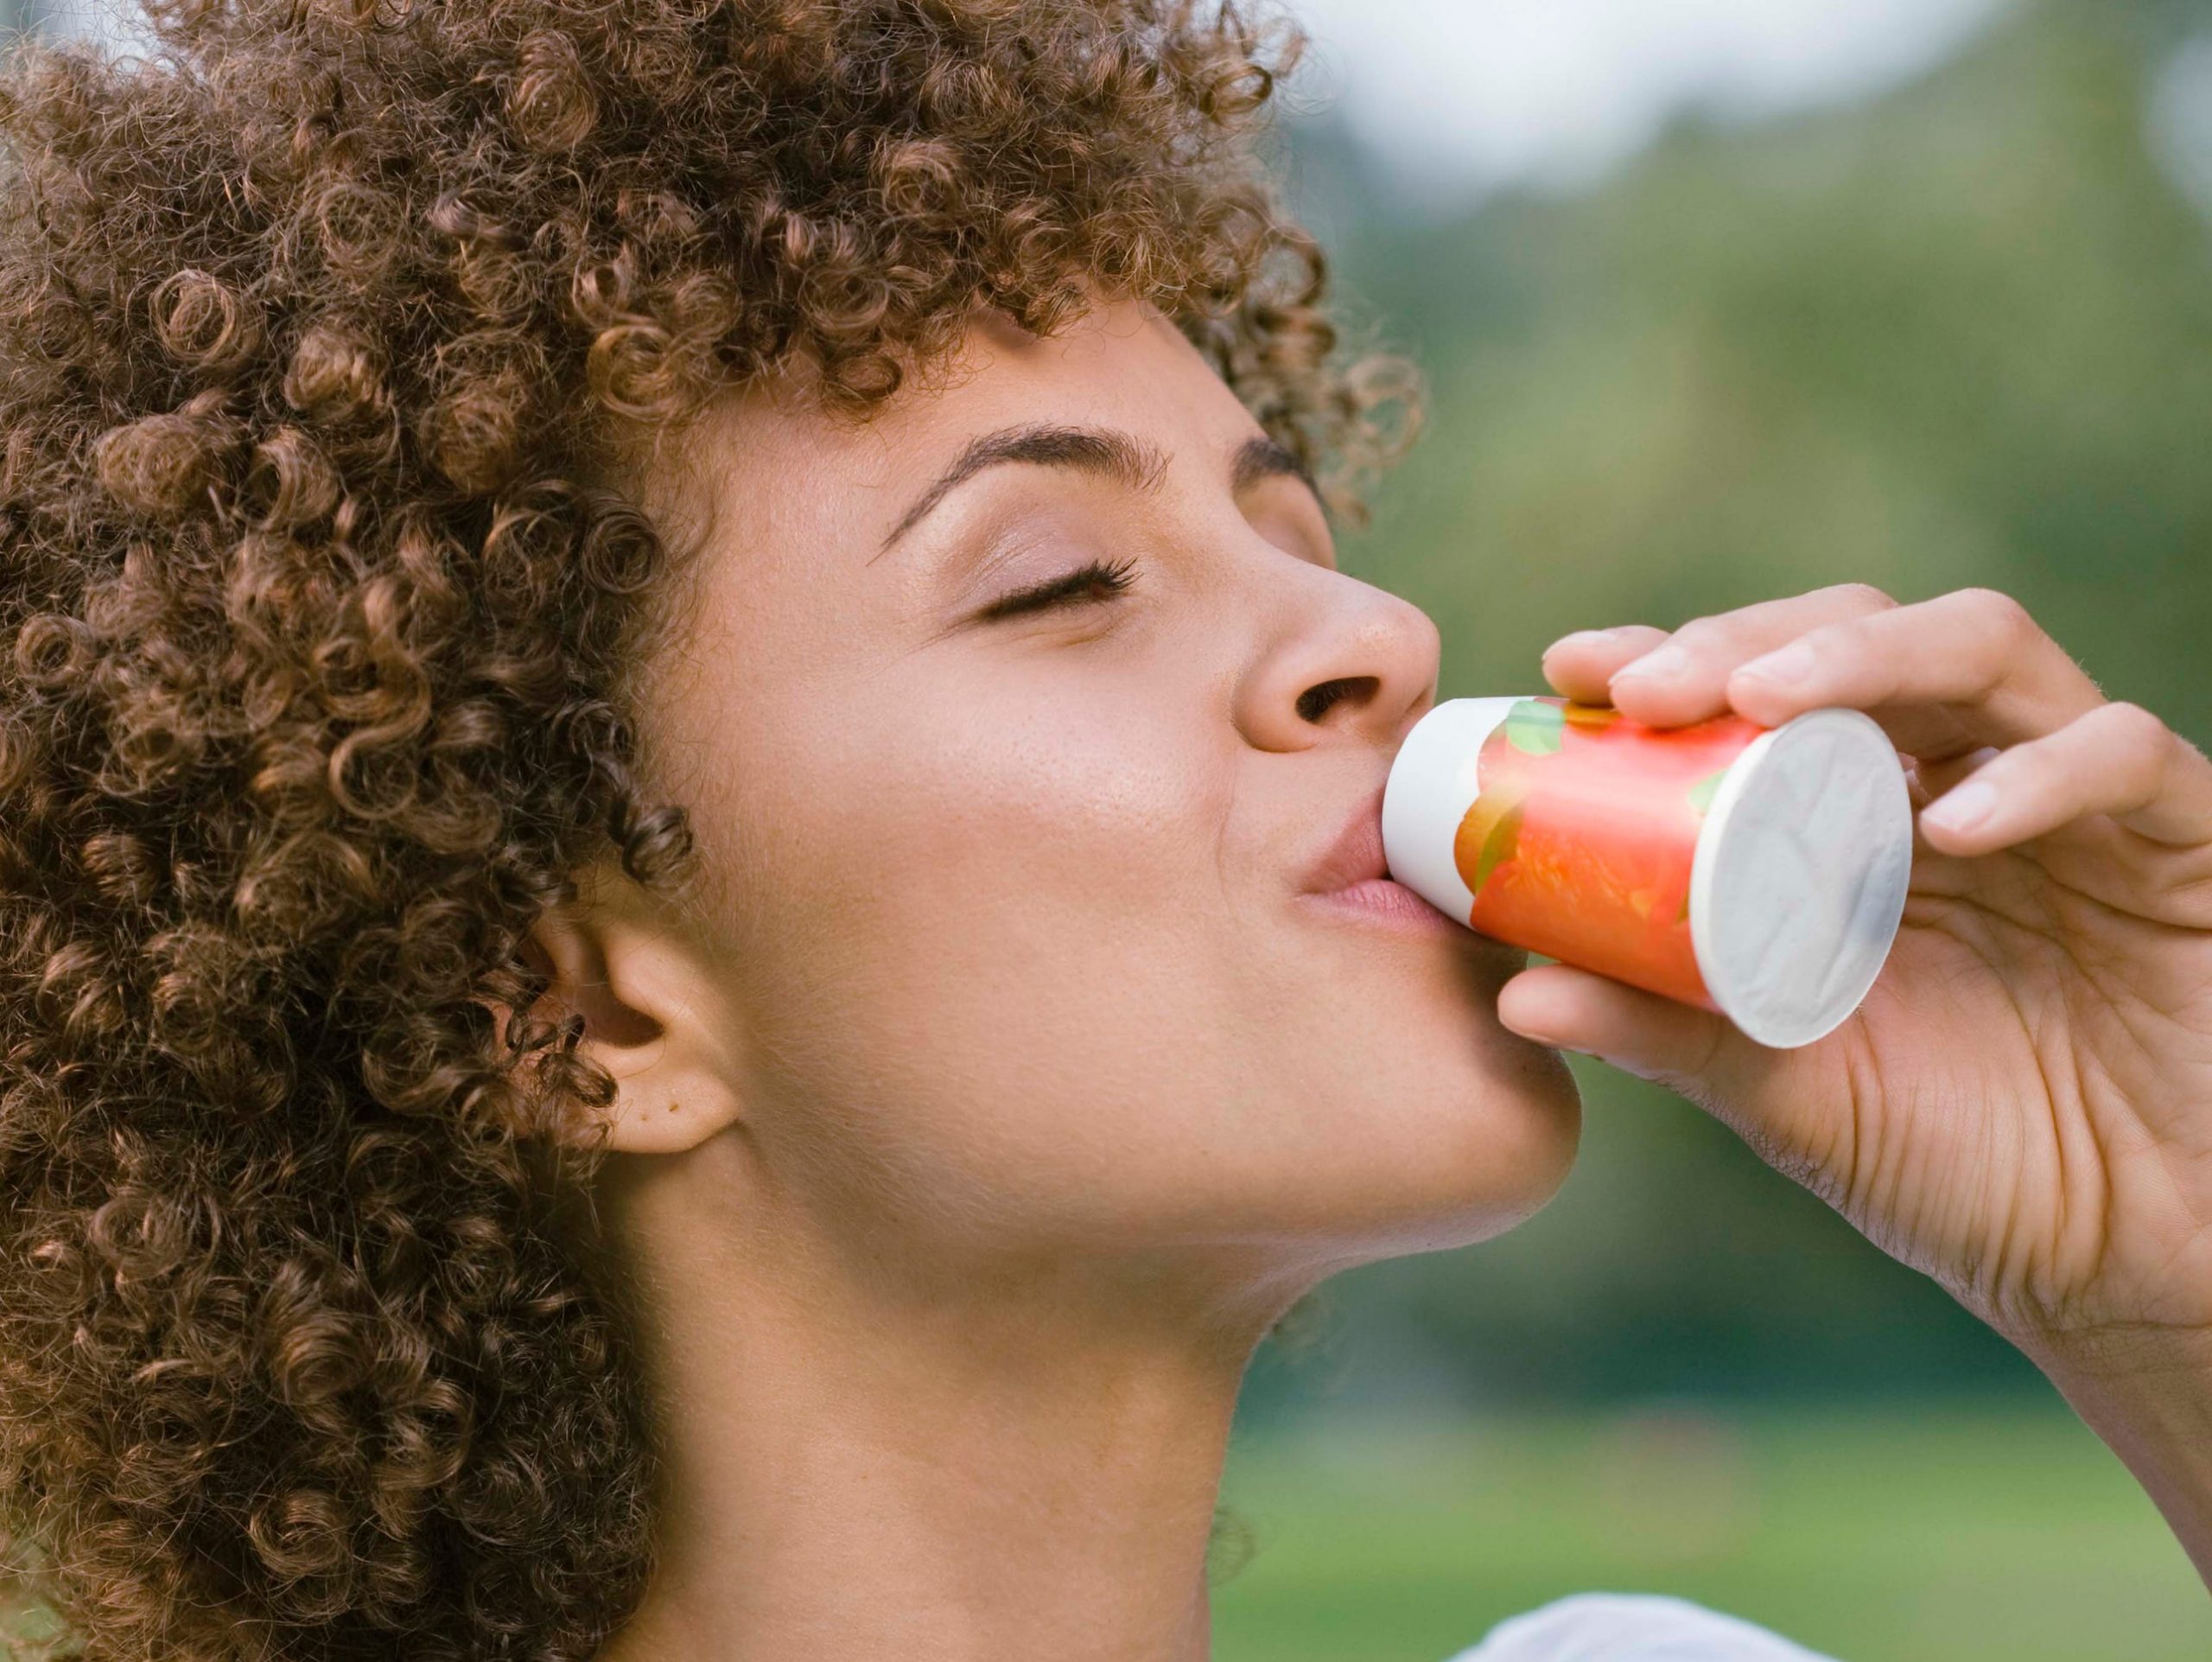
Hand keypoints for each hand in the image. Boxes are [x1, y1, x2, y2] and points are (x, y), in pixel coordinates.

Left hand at [1500, 584, 2211, 1390]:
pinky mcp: (2181, 840)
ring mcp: (2070, 799)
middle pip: (1859, 631)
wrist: (2120, 1261)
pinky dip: (2037, 774)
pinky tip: (1954, 825)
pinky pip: (2124, 754)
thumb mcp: (1783, 1092)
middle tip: (1648, 686)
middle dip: (1746, 639)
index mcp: (1855, 817)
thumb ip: (1665, 1034)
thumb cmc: (1953, 1162)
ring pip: (1984, 648)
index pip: (1764, 688)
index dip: (1674, 656)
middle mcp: (1955, 778)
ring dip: (1866, 654)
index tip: (1572, 668)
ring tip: (1766, 700)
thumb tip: (1512, 995)